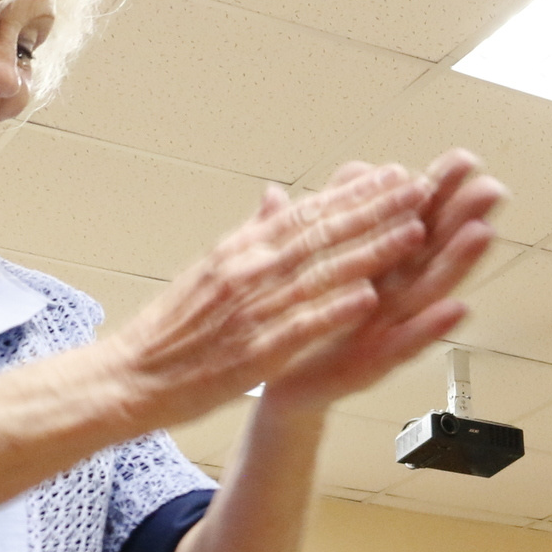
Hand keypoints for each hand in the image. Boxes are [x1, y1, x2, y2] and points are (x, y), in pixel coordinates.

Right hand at [105, 163, 441, 431]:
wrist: (130, 375)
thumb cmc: (173, 329)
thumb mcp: (210, 269)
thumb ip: (251, 236)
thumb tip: (275, 199)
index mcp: (240, 251)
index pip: (307, 213)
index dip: (354, 194)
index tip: (393, 175)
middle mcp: (248, 271)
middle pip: (322, 234)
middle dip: (376, 210)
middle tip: (421, 189)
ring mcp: (252, 310)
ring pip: (320, 274)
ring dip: (369, 252)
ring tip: (412, 233)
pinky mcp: (254, 352)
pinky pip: (299, 326)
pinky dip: (333, 310)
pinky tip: (367, 297)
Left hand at [261, 151, 504, 410]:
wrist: (280, 379)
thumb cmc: (308, 317)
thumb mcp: (319, 256)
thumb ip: (338, 212)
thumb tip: (356, 168)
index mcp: (380, 262)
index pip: (414, 217)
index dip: (439, 190)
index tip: (464, 161)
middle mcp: (393, 292)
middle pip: (433, 249)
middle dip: (463, 218)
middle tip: (492, 189)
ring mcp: (389, 327)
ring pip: (428, 290)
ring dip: (458, 263)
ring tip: (483, 234)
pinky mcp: (375, 363)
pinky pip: (407, 343)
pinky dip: (432, 327)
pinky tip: (458, 310)